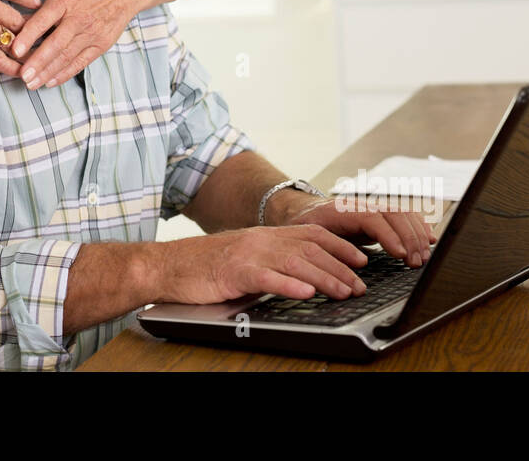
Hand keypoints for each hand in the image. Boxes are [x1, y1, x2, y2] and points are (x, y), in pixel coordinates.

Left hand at [8, 0, 137, 90]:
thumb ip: (45, 6)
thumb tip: (23, 23)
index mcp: (64, 1)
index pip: (43, 21)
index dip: (28, 37)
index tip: (15, 50)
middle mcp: (77, 19)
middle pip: (55, 44)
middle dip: (37, 62)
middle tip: (22, 76)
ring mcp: (90, 34)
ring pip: (66, 57)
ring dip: (47, 72)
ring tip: (31, 83)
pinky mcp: (100, 45)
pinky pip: (80, 63)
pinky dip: (64, 74)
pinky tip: (50, 82)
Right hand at [153, 225, 370, 305]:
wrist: (167, 265)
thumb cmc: (204, 265)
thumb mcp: (245, 257)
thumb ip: (272, 261)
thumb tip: (305, 276)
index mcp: (265, 235)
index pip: (312, 234)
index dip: (340, 246)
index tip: (361, 260)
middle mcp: (261, 240)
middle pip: (310, 249)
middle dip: (340, 267)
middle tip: (360, 285)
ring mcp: (248, 254)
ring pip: (295, 262)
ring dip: (324, 278)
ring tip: (344, 292)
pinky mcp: (234, 272)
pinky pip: (266, 277)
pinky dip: (288, 285)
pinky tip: (305, 293)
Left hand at [285, 196, 435, 267]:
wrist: (302, 211)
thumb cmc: (304, 226)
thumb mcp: (308, 236)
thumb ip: (325, 245)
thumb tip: (351, 262)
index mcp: (342, 210)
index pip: (372, 218)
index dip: (389, 235)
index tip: (400, 254)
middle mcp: (361, 205)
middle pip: (393, 213)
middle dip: (409, 238)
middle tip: (416, 263)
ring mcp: (372, 208)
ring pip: (401, 213)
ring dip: (416, 234)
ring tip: (423, 257)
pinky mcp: (379, 216)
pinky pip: (404, 216)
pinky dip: (419, 226)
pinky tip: (429, 239)